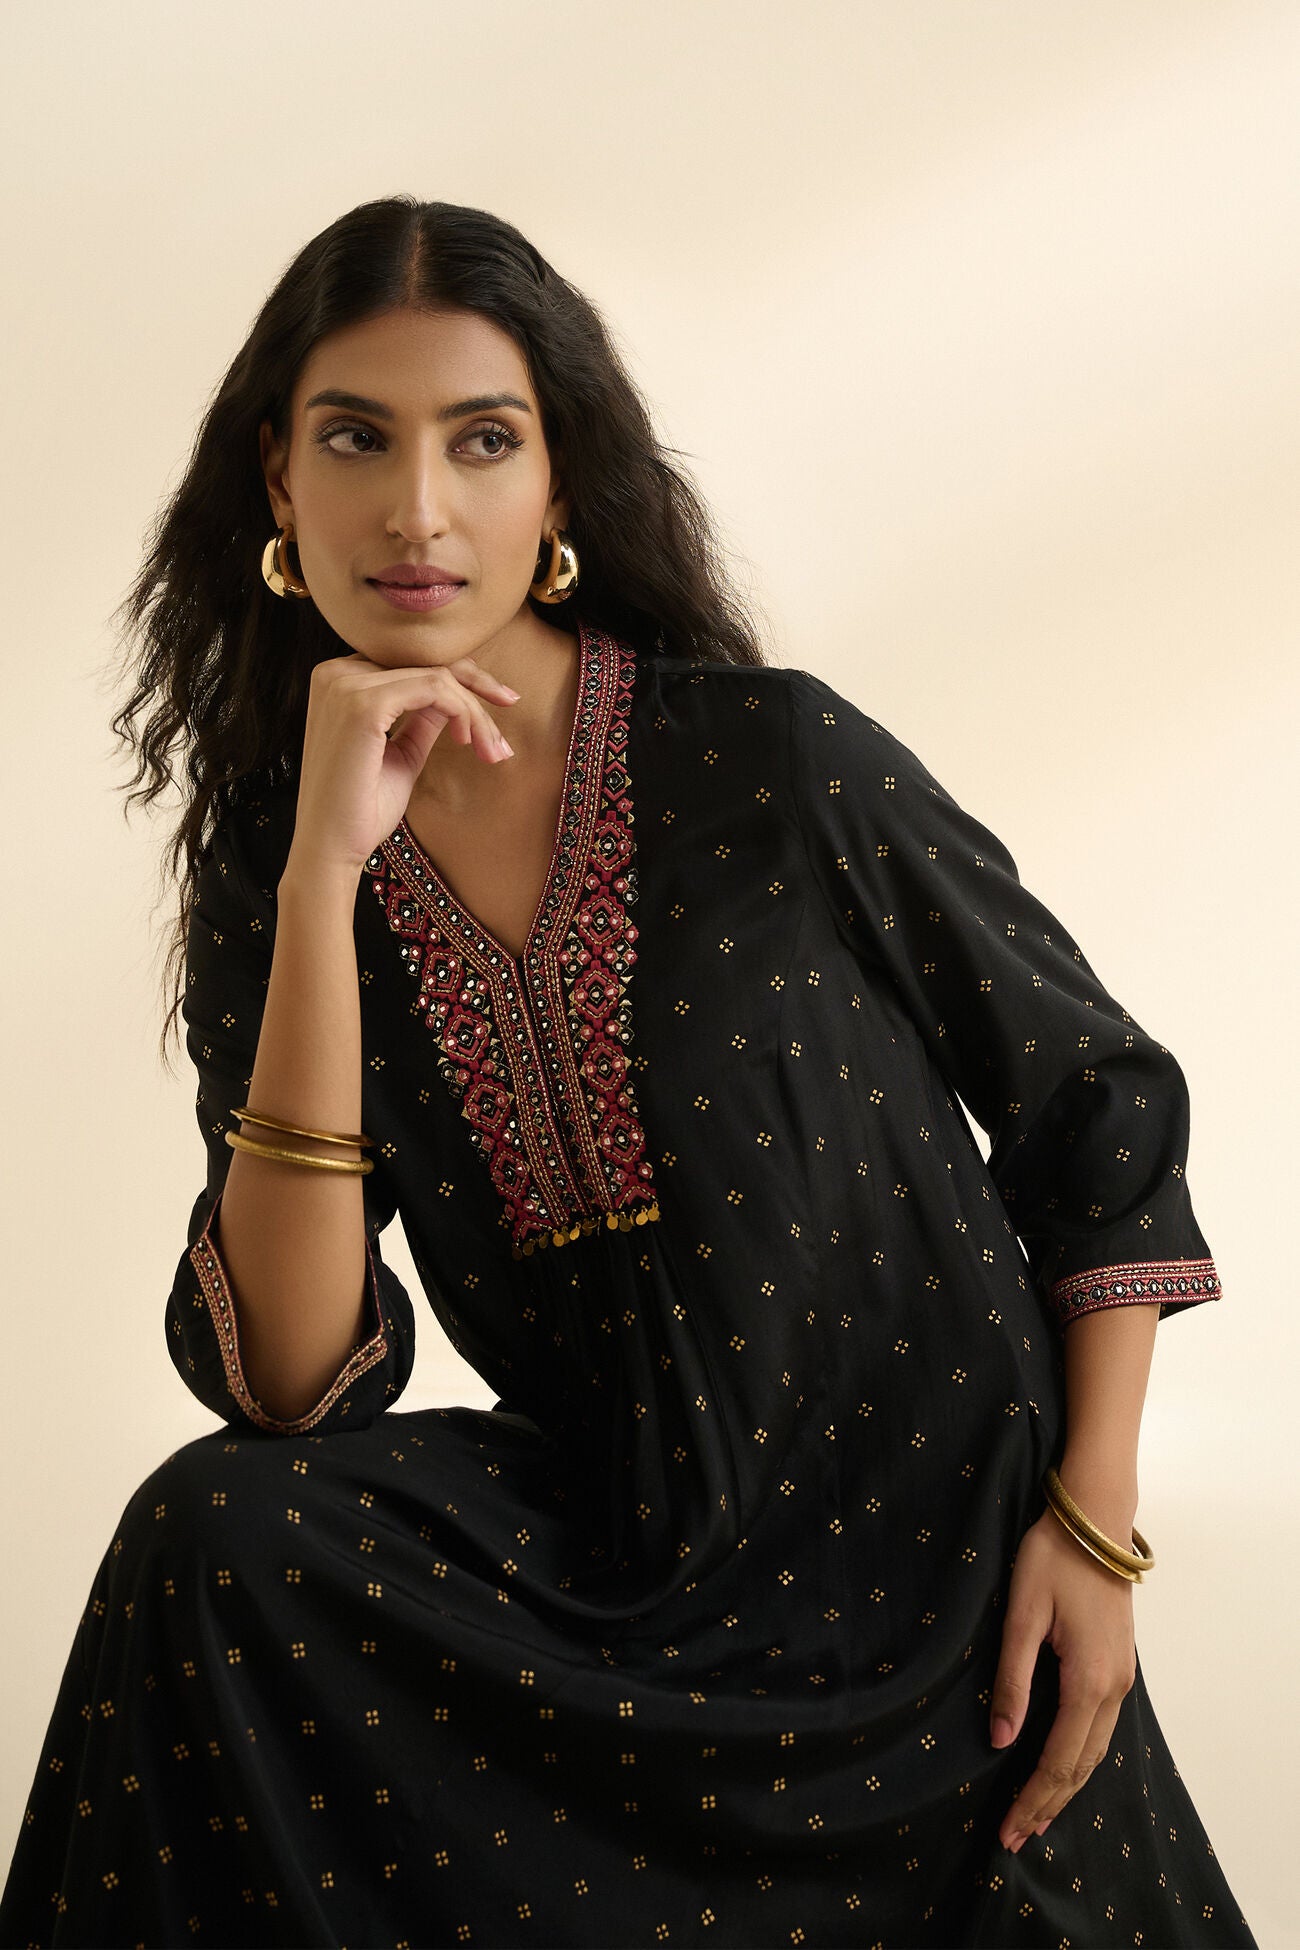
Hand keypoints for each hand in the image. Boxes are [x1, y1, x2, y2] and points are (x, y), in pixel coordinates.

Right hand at [285, 652, 519, 884]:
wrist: (332, 850)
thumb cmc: (361, 810)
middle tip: (513, 706)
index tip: (500, 701)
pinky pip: (434, 689)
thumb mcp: (400, 753)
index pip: (410, 663)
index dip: (460, 678)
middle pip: (426, 663)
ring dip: (476, 710)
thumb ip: (420, 720)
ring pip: (437, 677)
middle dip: (477, 688)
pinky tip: (470, 741)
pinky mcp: (362, 704)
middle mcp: (336, 673)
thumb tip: (453, 698)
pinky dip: (463, 711)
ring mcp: (346, 685)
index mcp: (338, 681)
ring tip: (492, 748)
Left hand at [989, 1503, 1136, 1852]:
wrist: (1095, 1520)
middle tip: (1015, 1838)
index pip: (1058, 1759)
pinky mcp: (1120, 1666)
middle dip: (1048, 1804)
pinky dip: (1080, 1758)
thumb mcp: (1022, 1615)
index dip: (1032, 1797)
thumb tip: (1002, 1740)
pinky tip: (1062, 1768)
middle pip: (1081, 1766)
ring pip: (1096, 1751)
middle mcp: (1114, 1688)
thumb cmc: (1052, 1558)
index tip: (1007, 1830)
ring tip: (1036, 1816)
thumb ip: (1013, 1679)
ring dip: (1066, 1786)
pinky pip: (1101, 1729)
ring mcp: (1123, 1678)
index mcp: (1088, 1681)